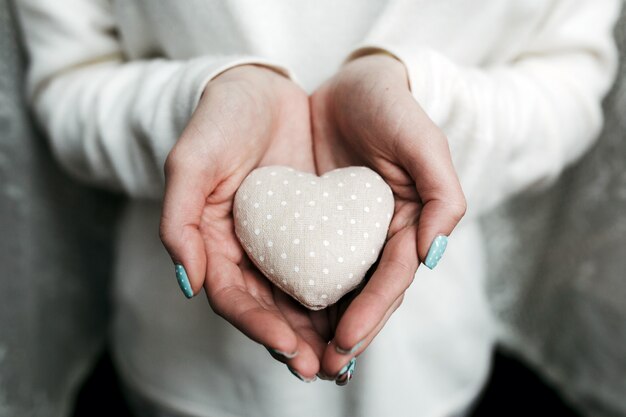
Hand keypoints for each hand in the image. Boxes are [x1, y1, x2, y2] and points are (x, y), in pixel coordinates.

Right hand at [160, 65, 327, 379]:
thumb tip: (189, 283)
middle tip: (328, 368)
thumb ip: (178, 220)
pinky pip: (329, 268)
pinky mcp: (314, 228)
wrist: (260, 89)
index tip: (289, 347)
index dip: (259, 327)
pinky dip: (343, 295)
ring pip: (302, 299)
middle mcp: (250, 253)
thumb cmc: (220, 122)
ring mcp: (284, 244)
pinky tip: (364, 312)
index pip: (235, 300)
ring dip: (323, 332)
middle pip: (272, 311)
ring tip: (349, 357)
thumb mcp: (192, 162)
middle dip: (298, 344)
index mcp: (215, 245)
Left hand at [311, 53, 466, 379]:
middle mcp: (375, 237)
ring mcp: (343, 234)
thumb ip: (442, 194)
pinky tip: (279, 316)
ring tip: (299, 358)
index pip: (392, 279)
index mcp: (406, 225)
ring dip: (318, 326)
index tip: (348, 340)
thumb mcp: (423, 143)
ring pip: (333, 289)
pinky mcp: (312, 224)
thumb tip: (433, 254)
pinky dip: (295, 292)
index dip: (373, 312)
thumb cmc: (391, 110)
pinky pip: (303, 263)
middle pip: (363, 296)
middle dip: (347, 334)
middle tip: (322, 367)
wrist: (351, 86)